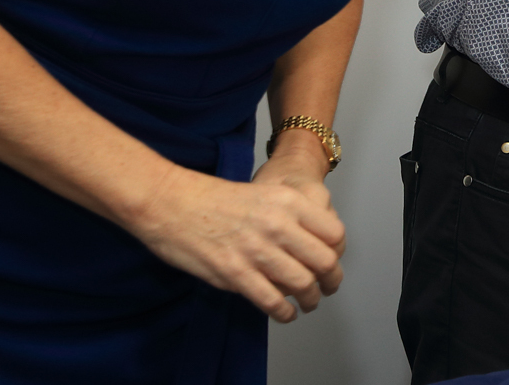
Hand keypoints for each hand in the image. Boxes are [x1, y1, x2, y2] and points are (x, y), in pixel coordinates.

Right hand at [126, 150, 345, 322]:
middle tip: (328, 288)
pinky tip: (285, 314)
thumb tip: (309, 246)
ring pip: (302, 284)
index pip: (334, 233)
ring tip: (308, 304)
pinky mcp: (233, 272)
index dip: (338, 253)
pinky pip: (270, 300)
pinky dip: (283, 312)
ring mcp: (256, 250)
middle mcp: (278, 225)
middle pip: (324, 262)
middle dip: (331, 281)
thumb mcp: (265, 195)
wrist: (170, 201)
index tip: (333, 262)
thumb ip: (289, 218)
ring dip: (310, 300)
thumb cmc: (213, 198)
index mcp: (289, 202)